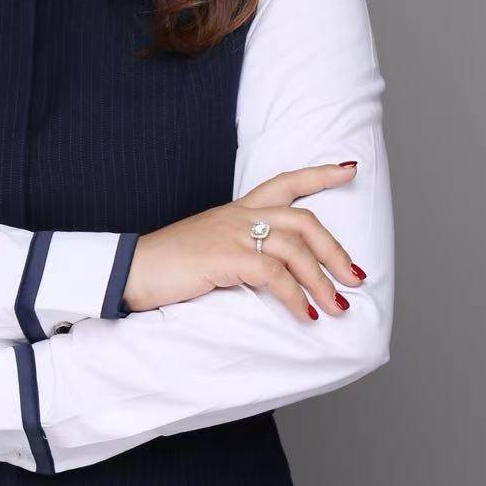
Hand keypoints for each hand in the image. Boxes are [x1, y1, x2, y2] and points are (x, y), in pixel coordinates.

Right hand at [122, 163, 367, 323]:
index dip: (318, 175)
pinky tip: (305, 314)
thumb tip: (268, 278)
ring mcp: (233, 234)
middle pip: (304, 220)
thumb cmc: (164, 267)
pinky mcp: (227, 257)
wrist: (129, 270)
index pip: (284, 182)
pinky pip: (275, 275)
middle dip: (336, 249)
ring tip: (337, 306)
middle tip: (356, 276)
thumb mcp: (206, 250)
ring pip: (296, 249)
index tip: (348, 170)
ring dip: (322, 280)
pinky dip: (296, 297)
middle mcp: (239, 216)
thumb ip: (237, 254)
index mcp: (235, 210)